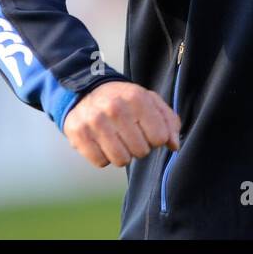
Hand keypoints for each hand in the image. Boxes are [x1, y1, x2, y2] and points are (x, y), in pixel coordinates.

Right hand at [63, 81, 181, 167]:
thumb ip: (169, 121)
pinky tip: (102, 143)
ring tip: (118, 140)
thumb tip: (174, 145)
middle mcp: (115, 108)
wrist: (87, 91)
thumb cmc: (125, 100)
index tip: (148, 131)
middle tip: (131, 135)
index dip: (156, 139)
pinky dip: (104, 157)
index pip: (159, 137)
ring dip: (122, 155)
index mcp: (137, 98)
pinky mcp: (78, 134)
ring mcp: (95, 121)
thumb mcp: (150, 101)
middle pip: (141, 151)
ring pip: (121, 160)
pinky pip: (101, 162)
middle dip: (139, 147)